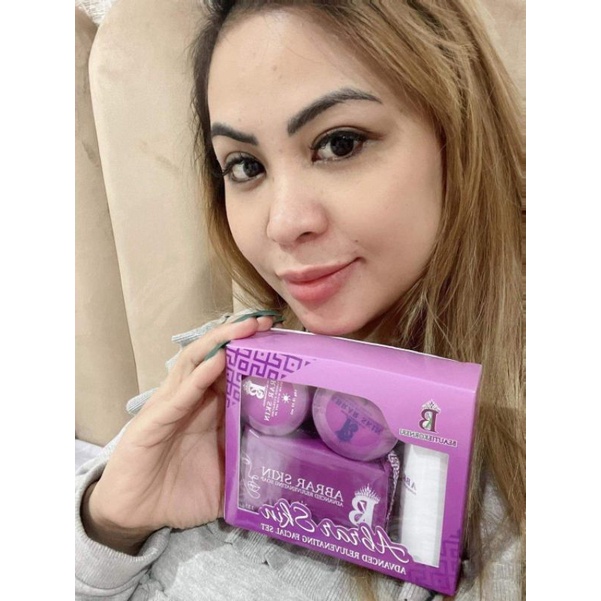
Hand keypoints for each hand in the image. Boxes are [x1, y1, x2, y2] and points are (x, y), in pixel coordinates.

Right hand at [81, 315, 276, 553]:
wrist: (134, 515)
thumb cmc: (178, 494)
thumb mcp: (224, 484)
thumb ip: (250, 474)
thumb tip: (287, 478)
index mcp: (209, 410)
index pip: (232, 371)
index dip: (254, 354)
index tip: (281, 341)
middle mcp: (191, 400)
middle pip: (215, 356)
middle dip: (239, 336)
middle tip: (266, 320)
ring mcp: (171, 406)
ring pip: (195, 363)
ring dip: (220, 342)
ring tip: (245, 326)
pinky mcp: (154, 421)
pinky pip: (180, 394)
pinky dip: (199, 376)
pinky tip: (217, 360)